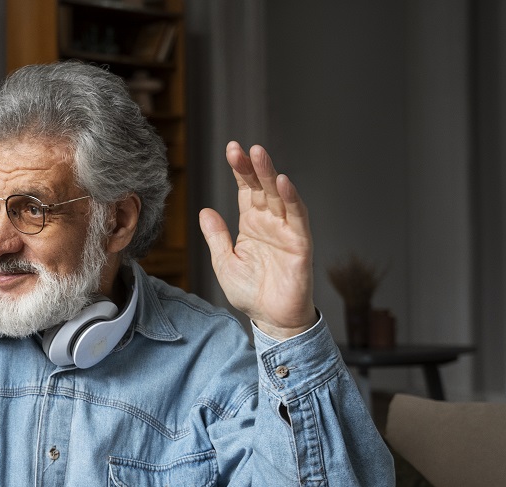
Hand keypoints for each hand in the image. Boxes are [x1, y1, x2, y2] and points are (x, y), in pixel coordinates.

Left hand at [198, 142, 317, 339]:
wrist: (271, 318)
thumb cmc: (250, 293)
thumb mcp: (224, 262)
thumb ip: (217, 236)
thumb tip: (205, 211)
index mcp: (251, 224)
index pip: (246, 190)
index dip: (239, 170)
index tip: (231, 149)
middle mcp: (270, 222)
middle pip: (262, 187)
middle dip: (252, 166)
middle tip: (241, 147)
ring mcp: (286, 231)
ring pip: (279, 196)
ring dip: (270, 174)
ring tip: (259, 154)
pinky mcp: (300, 243)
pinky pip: (297, 217)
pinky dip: (291, 198)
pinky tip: (283, 182)